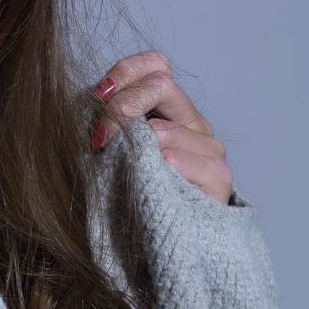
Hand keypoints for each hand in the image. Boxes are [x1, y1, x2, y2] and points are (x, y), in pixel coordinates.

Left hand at [91, 50, 233, 205]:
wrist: (153, 244)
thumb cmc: (126, 193)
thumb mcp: (110, 148)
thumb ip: (106, 120)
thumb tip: (89, 98)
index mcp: (167, 108)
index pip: (155, 65)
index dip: (125, 71)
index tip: (97, 95)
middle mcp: (191, 121)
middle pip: (161, 84)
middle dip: (121, 106)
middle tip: (98, 137)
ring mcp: (208, 148)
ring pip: (168, 128)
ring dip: (137, 145)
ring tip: (121, 167)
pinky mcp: (219, 179)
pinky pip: (194, 161)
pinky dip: (170, 165)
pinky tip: (156, 175)